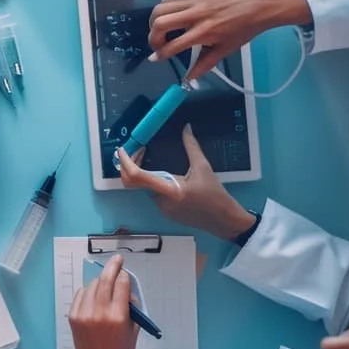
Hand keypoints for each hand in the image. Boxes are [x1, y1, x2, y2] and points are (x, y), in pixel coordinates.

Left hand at [69, 254, 138, 348]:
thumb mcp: (134, 330)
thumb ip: (131, 308)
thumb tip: (126, 287)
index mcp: (118, 317)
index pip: (121, 286)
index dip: (124, 276)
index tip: (125, 271)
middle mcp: (99, 313)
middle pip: (105, 281)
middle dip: (112, 267)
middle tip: (117, 259)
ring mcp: (84, 314)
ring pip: (92, 286)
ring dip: (100, 282)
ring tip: (106, 283)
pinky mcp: (73, 317)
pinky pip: (80, 295)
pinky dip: (88, 291)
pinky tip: (94, 294)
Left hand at [117, 125, 257, 241]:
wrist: (225, 221)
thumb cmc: (216, 196)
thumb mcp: (204, 168)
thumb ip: (192, 147)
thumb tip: (186, 128)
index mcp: (170, 190)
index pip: (137, 176)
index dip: (126, 162)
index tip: (122, 150)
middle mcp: (161, 201)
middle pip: (135, 182)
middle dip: (130, 164)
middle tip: (138, 150)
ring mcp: (161, 209)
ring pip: (143, 187)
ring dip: (142, 172)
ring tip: (149, 157)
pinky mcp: (164, 212)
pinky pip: (152, 193)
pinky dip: (151, 181)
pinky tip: (162, 173)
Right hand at [148, 0, 311, 80]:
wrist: (258, 6)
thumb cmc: (243, 30)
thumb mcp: (225, 50)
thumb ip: (204, 64)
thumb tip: (189, 79)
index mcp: (205, 32)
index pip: (173, 45)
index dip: (160, 54)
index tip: (155, 59)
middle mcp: (196, 15)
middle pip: (160, 22)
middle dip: (153, 37)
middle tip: (158, 45)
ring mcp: (194, 1)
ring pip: (160, 8)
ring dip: (154, 21)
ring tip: (160, 31)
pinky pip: (169, 0)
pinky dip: (163, 10)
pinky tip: (170, 18)